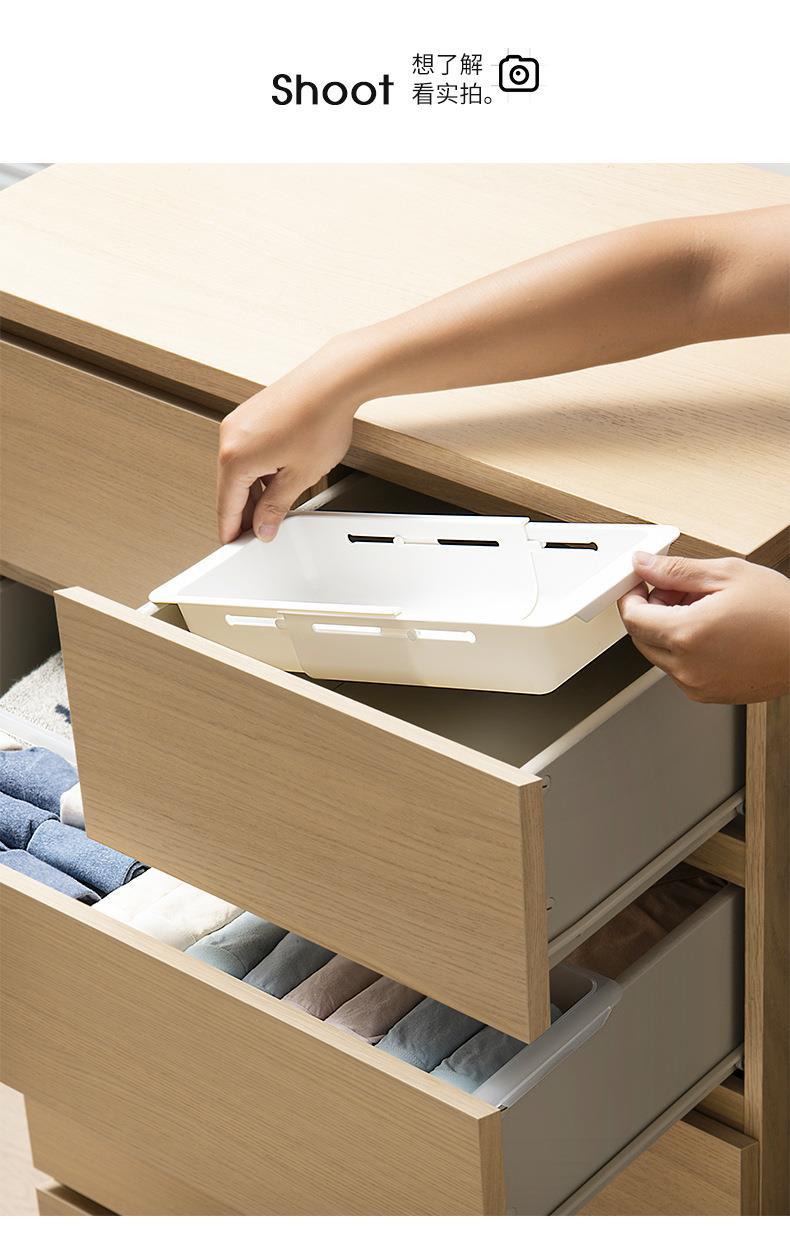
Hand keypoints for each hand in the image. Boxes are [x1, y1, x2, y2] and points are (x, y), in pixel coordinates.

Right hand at [216, 336, 366, 543]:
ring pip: (240, 468)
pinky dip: (258, 468)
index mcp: (235, 457)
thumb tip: (263, 525)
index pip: (227, 505)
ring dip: (253, 489)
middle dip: (245, 510)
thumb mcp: (299, 477)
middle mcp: (230, 436)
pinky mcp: (251, 413)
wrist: (332, 381)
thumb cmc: (319, 420)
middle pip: (231, 486)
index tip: (233, 543)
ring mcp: (239, 422)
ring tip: (273, 507)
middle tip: (259, 530)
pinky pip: (247, 450)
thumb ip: (276, 506)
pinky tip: (275, 478)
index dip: (232, 529)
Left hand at [619, 553, 789, 703]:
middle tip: (679, 591)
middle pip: (641, 637)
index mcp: (686, 634)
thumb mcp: (726, 575)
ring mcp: (696, 685)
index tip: (638, 582)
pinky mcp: (708, 694)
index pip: (632, 616)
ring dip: (668, 630)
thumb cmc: (781, 612)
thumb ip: (676, 571)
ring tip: (704, 610)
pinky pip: (678, 669)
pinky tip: (712, 632)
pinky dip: (684, 649)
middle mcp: (686, 666)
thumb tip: (643, 564)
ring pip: (659, 654)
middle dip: (651, 610)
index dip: (631, 594)